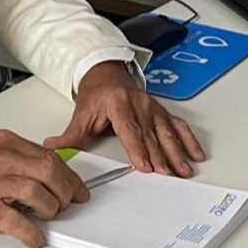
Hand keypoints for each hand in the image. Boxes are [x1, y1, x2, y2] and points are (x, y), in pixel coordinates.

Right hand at [0, 129, 89, 247]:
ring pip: (37, 192)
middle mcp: (0, 159)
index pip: (48, 155)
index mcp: (5, 142)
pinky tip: (35, 237)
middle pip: (48, 170)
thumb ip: (19, 157)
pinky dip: (31, 232)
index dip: (69, 174)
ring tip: (50, 214)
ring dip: (51, 207)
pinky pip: (16, 221)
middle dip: (66, 189)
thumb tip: (49, 171)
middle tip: (69, 201)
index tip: (77, 186)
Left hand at [43, 61, 205, 176]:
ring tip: (185, 169)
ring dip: (178, 152)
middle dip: (161, 156)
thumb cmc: (96, 94)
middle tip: (168, 174)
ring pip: (167, 132)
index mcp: (118, 104)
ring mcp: (153, 108)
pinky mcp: (161, 111)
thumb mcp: (82, 113)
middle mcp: (139, 105)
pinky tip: (195, 154)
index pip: (130, 130)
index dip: (139, 148)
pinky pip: (178, 125)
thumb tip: (52, 149)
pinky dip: (188, 140)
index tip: (146, 165)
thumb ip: (70, 135)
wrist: (107, 73)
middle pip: (151, 134)